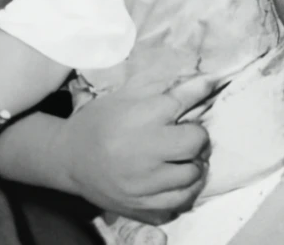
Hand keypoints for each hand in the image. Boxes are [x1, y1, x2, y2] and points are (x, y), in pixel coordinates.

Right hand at [58, 74, 216, 223]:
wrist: (69, 159)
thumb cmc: (100, 120)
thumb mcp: (124, 95)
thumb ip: (160, 86)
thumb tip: (198, 77)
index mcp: (141, 118)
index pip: (183, 101)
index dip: (202, 90)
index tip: (213, 83)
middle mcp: (144, 151)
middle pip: (195, 142)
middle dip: (197, 135)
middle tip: (189, 133)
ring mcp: (144, 183)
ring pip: (192, 175)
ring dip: (194, 164)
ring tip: (184, 157)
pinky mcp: (142, 206)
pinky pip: (180, 201)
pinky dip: (185, 189)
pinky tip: (176, 177)